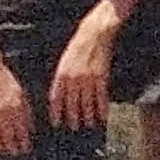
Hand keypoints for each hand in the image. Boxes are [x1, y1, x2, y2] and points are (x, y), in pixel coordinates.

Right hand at [0, 53, 33, 157]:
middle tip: (15, 153)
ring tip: (3, 151)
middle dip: (13, 147)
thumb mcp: (21, 94)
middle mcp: (2, 111)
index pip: (21, 130)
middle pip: (8, 136)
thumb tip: (30, 129)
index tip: (25, 148)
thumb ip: (26, 111)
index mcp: (16, 106)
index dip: (23, 142)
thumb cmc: (6, 82)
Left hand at [48, 12, 116, 130]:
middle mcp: (73, 77)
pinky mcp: (101, 75)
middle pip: (71, 103)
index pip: (56, 98)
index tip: (56, 122)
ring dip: (87, 115)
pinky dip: (102, 107)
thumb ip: (63, 76)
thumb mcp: (66, 59)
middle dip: (72, 117)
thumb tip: (62, 93)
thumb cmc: (79, 44)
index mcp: (61, 73)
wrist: (96, 32)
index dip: (56, 112)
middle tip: (73, 127)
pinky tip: (103, 116)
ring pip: (86, 102)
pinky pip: (101, 96)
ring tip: (89, 124)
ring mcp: (87, 77)